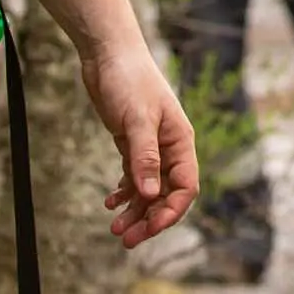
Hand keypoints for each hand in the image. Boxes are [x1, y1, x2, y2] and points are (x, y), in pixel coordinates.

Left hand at [84, 40, 200, 245]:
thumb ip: (144, 157)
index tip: (149, 229)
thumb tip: (149, 195)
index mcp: (180, 141)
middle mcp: (169, 147)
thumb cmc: (128, 79)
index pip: (185, 187)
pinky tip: (110, 202)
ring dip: (135, 210)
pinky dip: (124, 193)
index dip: (170, 212)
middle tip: (126, 239)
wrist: (108, 53)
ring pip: (148, 189)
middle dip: (150, 218)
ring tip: (115, 227)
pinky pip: (133, 176)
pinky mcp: (131, 143)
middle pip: (166, 194)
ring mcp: (151, 146)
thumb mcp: (136, 119)